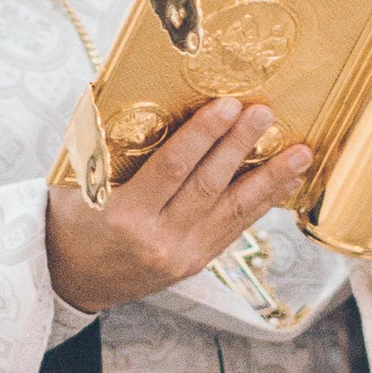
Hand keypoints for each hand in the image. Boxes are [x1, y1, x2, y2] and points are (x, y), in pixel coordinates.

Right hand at [46, 98, 312, 313]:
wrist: (71, 279)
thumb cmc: (74, 220)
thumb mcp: (82, 182)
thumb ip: (114, 147)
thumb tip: (146, 93)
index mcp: (124, 214)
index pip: (172, 168)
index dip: (203, 136)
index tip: (227, 106)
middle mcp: (158, 239)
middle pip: (209, 186)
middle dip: (241, 147)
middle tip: (265, 113)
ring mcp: (182, 255)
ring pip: (233, 211)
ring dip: (269, 179)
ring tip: (300, 153)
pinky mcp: (197, 262)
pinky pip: (235, 229)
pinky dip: (263, 203)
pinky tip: (285, 182)